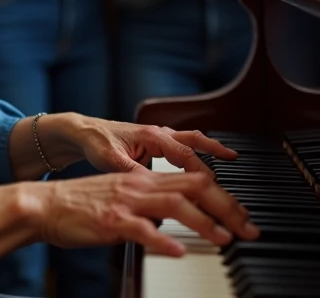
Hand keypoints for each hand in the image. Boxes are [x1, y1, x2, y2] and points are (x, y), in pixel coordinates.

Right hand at [30, 168, 257, 255]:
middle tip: (248, 229)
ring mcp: (126, 202)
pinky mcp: (111, 220)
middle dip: (227, 207)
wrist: (45, 205)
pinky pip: (141, 229)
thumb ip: (148, 206)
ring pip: (174, 204)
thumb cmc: (81, 206)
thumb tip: (174, 221)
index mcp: (144, 179)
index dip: (224, 196)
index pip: (194, 179)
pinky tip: (178, 251)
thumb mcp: (122, 200)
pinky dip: (163, 239)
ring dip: (204, 222)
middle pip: (193, 187)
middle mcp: (139, 185)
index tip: (242, 216)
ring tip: (224, 239)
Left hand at [44, 114, 238, 176]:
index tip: (214, 186)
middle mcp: (159, 133)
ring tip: (233, 159)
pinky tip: (208, 162)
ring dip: (212, 148)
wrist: (82, 132)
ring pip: (192, 139)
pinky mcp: (156, 143)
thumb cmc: (95, 142)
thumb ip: (132, 172)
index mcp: (151, 136)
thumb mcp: (111, 160)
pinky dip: (200, 150)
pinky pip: (184, 144)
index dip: (201, 170)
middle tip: (237, 167)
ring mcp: (159, 137)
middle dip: (217, 154)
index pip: (184, 153)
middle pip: (195, 142)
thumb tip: (150, 185)